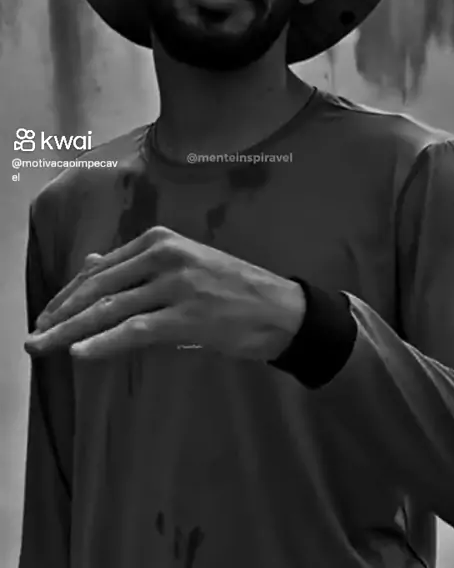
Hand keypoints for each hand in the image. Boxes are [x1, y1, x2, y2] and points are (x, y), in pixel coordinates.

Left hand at [24, 226, 305, 360]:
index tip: (46, 316)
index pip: (100, 271)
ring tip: (42, 346)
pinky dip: (104, 342)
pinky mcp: (188, 314)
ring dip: (69, 331)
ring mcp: (175, 283)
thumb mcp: (180, 266)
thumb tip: (88, 265)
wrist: (279, 308)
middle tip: (33, 337)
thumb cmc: (229, 289)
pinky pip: (136, 330)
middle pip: (98, 289)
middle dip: (60, 315)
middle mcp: (162, 255)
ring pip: (110, 309)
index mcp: (158, 240)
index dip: (68, 296)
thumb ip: (133, 266)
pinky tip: (79, 353)